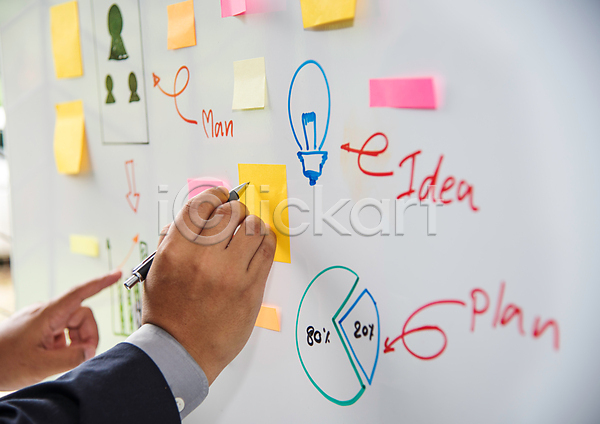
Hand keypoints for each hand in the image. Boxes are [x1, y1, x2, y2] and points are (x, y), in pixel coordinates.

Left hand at [0, 271, 120, 389]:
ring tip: (60, 360)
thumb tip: (90, 351)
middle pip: (80, 316)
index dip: (100, 283)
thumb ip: (71, 358)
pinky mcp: (36, 329)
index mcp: (48, 314)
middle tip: (82, 356)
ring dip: (74, 342)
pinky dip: (64, 345)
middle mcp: (45, 313)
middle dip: (87, 335)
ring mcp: (40, 321)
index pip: (80, 293)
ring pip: (72, 325)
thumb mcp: (40, 365)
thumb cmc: (3, 362)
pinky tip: (52, 358)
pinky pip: (60, 332)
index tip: (116, 275)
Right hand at [143, 187, 276, 384]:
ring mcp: (229, 273)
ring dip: (250, 224)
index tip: (220, 197)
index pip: (201, 205)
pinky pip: (267, 249)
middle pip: (230, 211)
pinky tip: (259, 243)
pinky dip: (265, 240)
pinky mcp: (251, 288)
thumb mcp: (155, 272)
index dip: (214, 195)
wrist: (181, 352)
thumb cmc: (167, 314)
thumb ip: (171, 241)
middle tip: (234, 218)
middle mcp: (203, 258)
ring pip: (252, 226)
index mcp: (176, 251)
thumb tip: (194, 217)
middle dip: (234, 210)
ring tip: (246, 232)